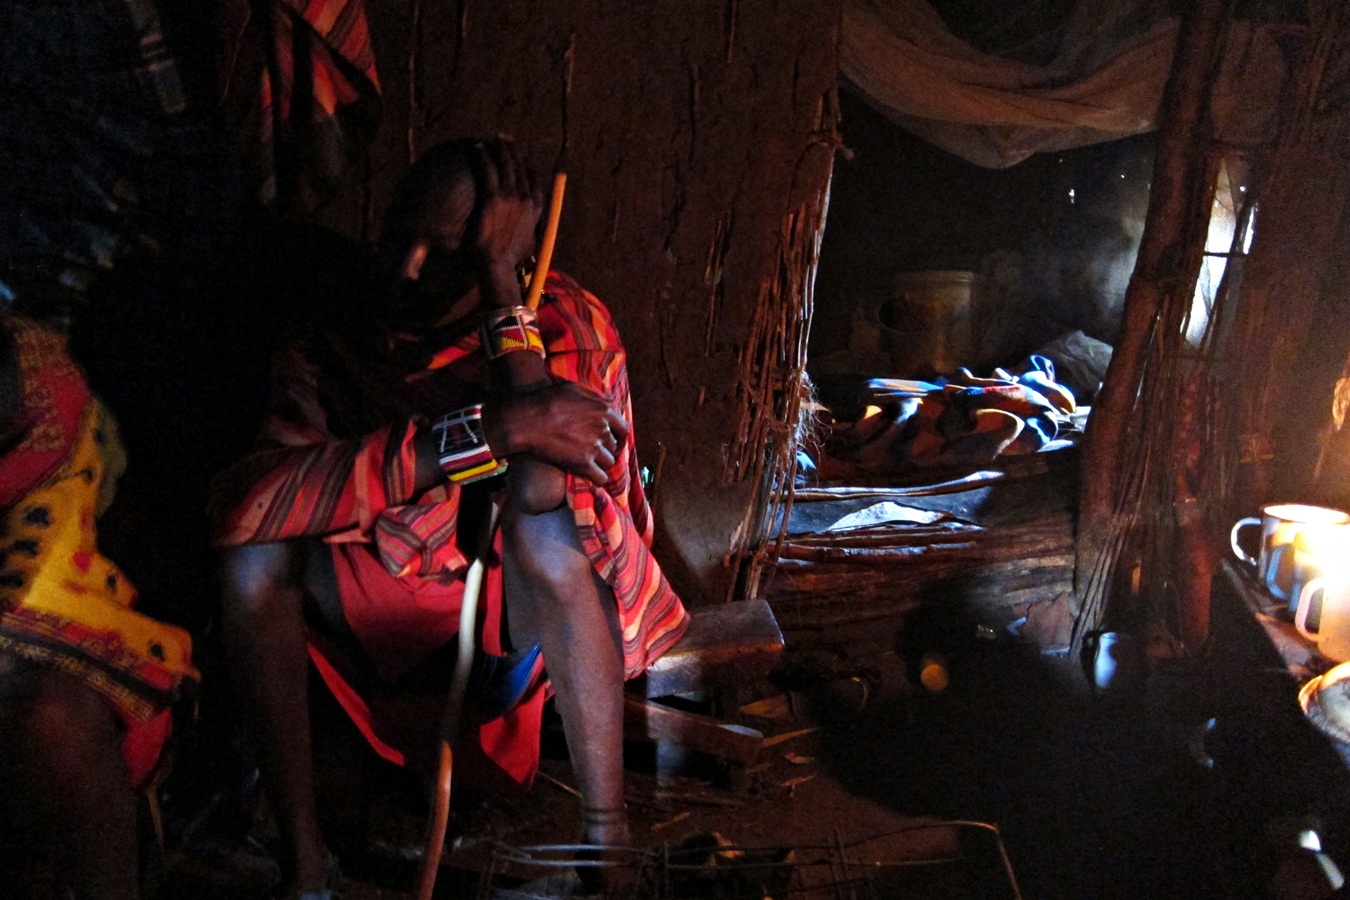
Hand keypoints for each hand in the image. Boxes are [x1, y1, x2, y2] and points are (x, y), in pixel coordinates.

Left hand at [469, 139, 542, 296]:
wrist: (498, 265)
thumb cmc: (509, 259)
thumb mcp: (527, 245)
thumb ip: (529, 234)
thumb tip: (527, 238)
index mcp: (535, 208)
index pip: (535, 179)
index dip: (528, 165)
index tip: (523, 157)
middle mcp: (526, 198)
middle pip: (521, 166)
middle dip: (513, 150)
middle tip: (505, 139)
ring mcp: (510, 196)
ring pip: (506, 164)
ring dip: (499, 148)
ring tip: (493, 138)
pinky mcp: (492, 197)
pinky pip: (487, 170)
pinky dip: (482, 156)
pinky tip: (476, 147)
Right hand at [487, 382, 628, 485]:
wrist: (527, 421)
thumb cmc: (547, 401)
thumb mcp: (574, 389)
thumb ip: (594, 398)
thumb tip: (606, 402)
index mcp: (604, 410)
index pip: (624, 429)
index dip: (619, 437)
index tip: (614, 443)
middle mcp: (603, 429)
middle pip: (614, 446)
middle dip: (606, 450)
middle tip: (594, 452)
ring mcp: (594, 447)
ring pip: (609, 462)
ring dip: (601, 464)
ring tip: (589, 463)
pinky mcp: (583, 463)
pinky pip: (600, 478)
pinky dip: (597, 478)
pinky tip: (590, 476)